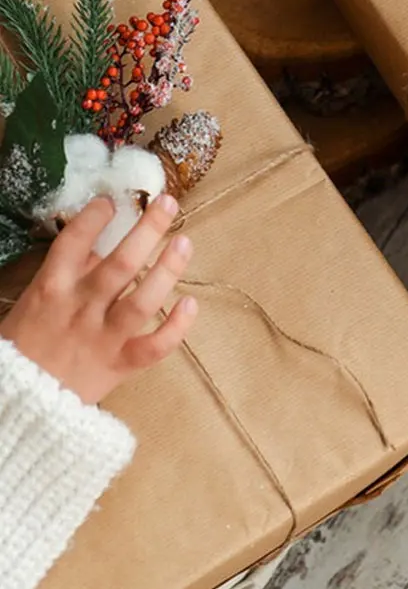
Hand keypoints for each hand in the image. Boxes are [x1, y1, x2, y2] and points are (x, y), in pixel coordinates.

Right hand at [0, 194, 196, 403]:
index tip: (113, 201)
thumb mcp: (35, 302)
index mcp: (51, 290)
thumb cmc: (26, 346)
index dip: (95, 217)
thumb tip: (99, 243)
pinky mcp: (120, 365)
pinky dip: (176, 327)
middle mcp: (80, 309)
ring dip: (168, 270)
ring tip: (185, 243)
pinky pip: (155, 347)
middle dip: (148, 229)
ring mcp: (103, 338)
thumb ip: (68, 273)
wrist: (17, 405)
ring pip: (143, 301)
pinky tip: (191, 304)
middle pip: (120, 263)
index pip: (74, 243)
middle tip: (169, 203)